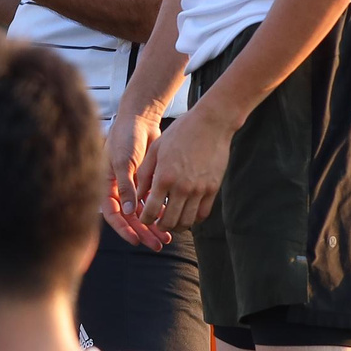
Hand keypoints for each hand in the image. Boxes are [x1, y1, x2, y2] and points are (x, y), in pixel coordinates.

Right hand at [102, 112, 169, 249]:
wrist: (139, 119)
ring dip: (153, 224)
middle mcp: (117, 189)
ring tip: (167, 237)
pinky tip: (171, 218)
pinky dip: (160, 210)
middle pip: (129, 218)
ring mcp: (131, 186)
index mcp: (106, 185)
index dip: (123, 229)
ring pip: (142, 212)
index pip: (112, 214)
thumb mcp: (124, 162)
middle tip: (156, 244)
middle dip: (142, 232)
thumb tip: (131, 212)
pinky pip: (152, 201)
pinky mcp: (144, 182)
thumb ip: (127, 187)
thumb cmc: (125, 137)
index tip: (135, 240)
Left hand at [131, 111, 232, 234]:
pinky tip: (188, 214)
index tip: (143, 219)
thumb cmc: (179, 133)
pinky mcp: (213, 188)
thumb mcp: (155, 151)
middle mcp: (182, 187)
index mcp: (164, 178)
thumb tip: (137, 195)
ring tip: (171, 222)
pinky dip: (194, 219)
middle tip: (157, 224)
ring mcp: (200, 189)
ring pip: (187, 221)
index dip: (145, 219)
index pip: (151, 211)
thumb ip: (145, 175)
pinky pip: (203, 213)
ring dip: (177, 226)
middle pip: (169, 221)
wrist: (211, 124)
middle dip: (160, 226)